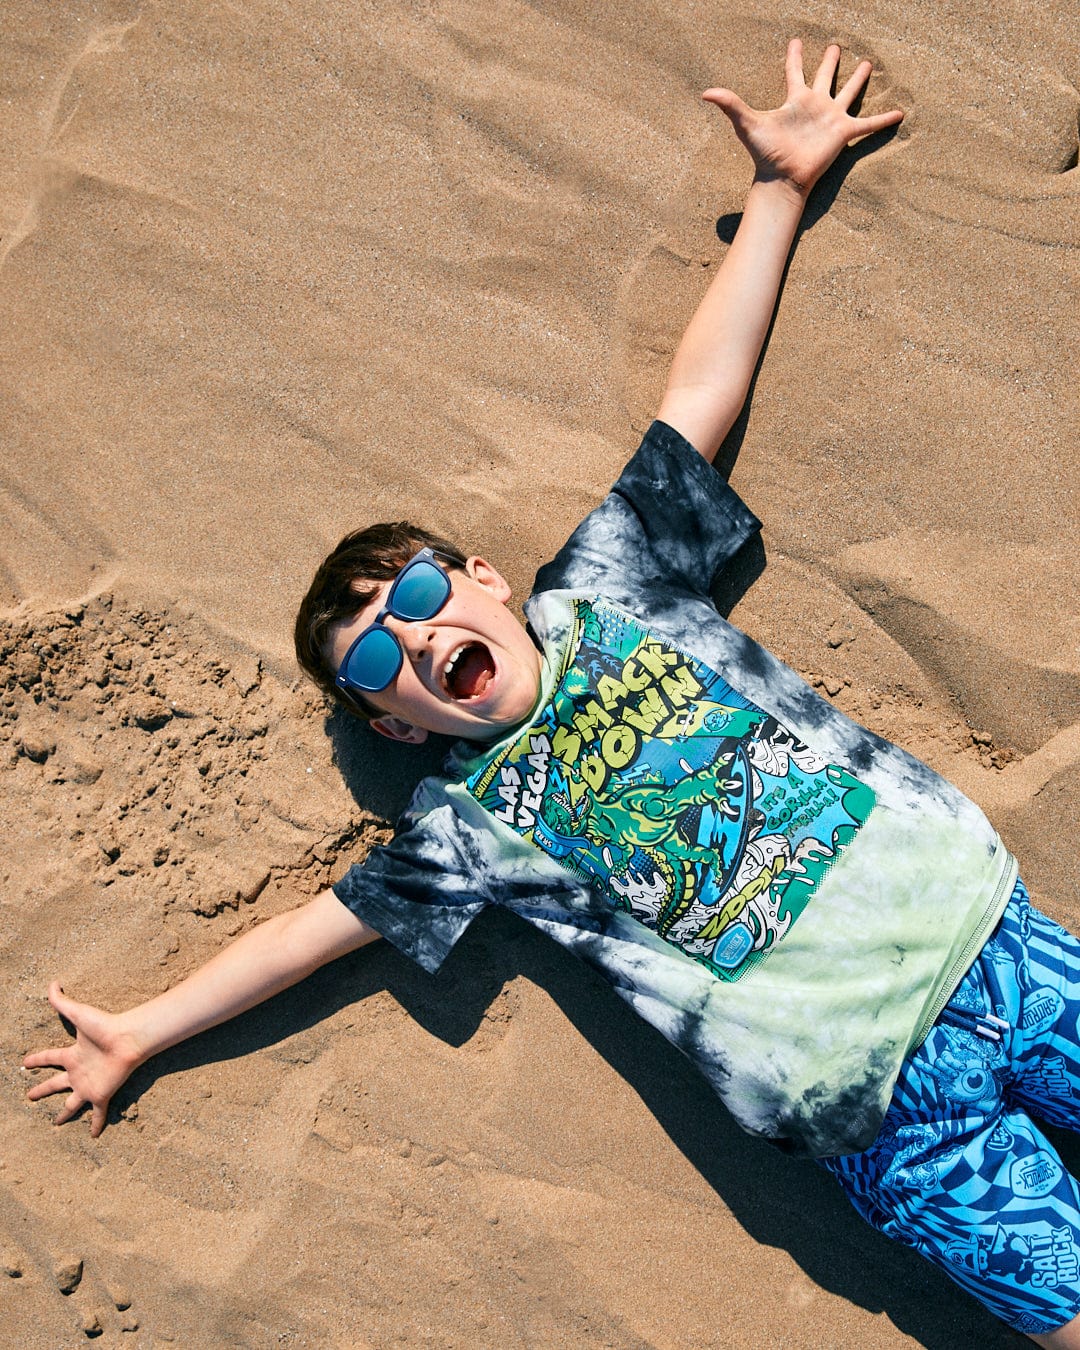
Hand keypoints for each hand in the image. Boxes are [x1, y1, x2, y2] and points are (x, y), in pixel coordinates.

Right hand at [23, 982, 144, 1136]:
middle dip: (42, 1091)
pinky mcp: (101, 1096)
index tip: (24, 1062)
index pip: (49, 1058)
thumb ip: (63, 1001)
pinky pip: (97, 1115)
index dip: (36, 1060)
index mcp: (72, 1055)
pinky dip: (96, 1125)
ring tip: (56, 1123)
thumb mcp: (78, 1013)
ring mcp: (89, 1086)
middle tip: (29, 1097)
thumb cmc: (105, 1025)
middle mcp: (78, 1072)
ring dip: (64, 1114)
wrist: (128, 1038)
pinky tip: (94, 1136)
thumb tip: (52, 983)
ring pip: (72, 1104)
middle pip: (55, 1085)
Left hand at [704, 39, 903, 197]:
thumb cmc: (765, 153)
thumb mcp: (747, 124)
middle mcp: (814, 105)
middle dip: (829, 62)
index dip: (794, 55)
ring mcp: (830, 118)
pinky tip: (900, 113)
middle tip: (835, 46)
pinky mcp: (843, 133)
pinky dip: (884, 120)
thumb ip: (730, 104)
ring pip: (848, 93)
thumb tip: (705, 92)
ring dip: (857, 80)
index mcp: (794, 100)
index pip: (794, 71)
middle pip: (824, 77)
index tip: (795, 41)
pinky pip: (868, 125)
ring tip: (867, 64)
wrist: (783, 177)